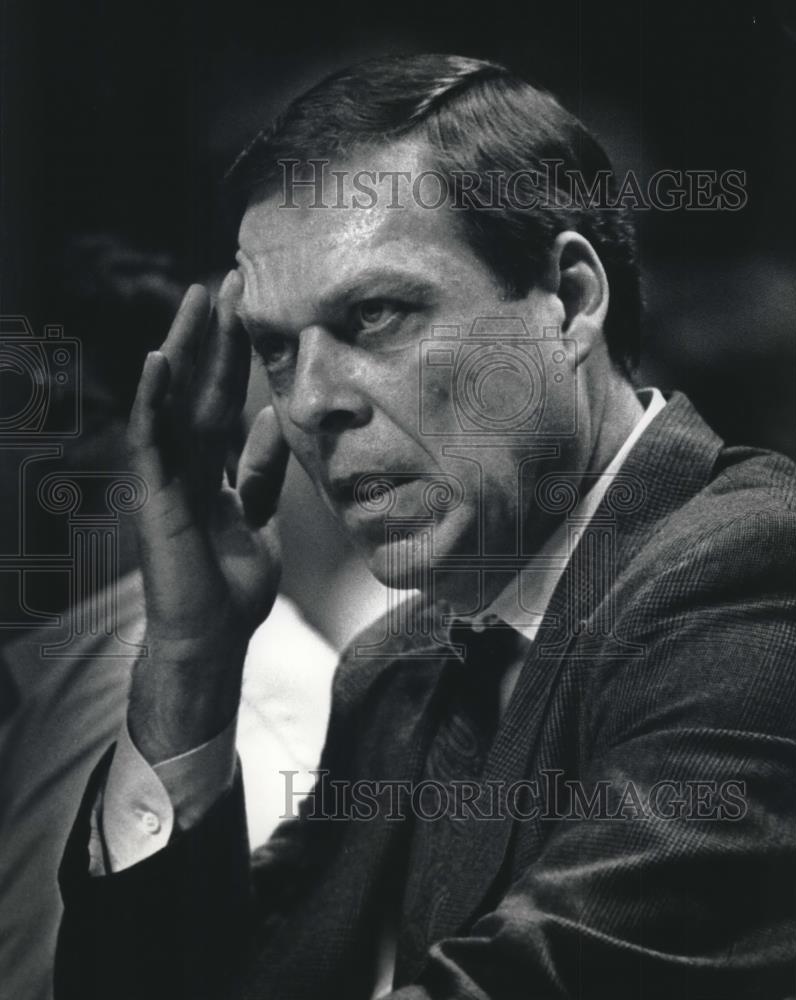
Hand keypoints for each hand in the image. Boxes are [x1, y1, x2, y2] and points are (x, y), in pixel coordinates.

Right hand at [126, 273, 288, 760]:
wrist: (212, 634)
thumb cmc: (232, 583)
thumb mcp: (259, 517)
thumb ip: (261, 471)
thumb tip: (272, 419)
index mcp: (216, 466)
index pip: (228, 398)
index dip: (240, 355)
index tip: (254, 308)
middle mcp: (190, 462)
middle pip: (202, 386)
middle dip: (216, 335)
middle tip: (229, 279)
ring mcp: (169, 474)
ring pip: (175, 399)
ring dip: (185, 348)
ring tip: (198, 299)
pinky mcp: (154, 493)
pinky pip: (151, 440)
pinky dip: (152, 401)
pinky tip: (159, 360)